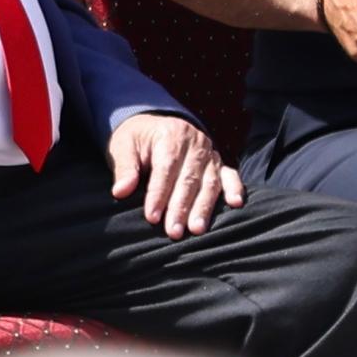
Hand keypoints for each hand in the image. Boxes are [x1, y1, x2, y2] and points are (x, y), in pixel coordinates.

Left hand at [107, 111, 241, 237]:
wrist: (154, 124)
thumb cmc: (136, 139)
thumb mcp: (122, 146)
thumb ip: (124, 168)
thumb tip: (120, 192)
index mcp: (171, 136)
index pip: (166, 169)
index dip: (159, 194)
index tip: (152, 217)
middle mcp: (195, 144)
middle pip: (189, 179)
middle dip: (181, 208)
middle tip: (174, 232)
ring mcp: (209, 153)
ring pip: (209, 182)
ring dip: (203, 207)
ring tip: (196, 229)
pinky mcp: (218, 162)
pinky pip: (230, 175)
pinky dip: (235, 188)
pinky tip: (236, 204)